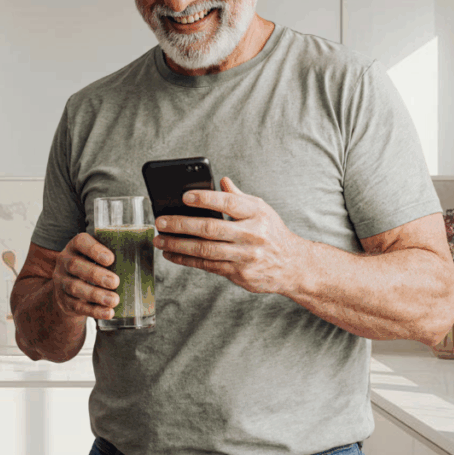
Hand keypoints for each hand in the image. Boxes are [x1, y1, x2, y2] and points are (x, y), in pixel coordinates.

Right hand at [52, 233, 120, 319]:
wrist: (70, 289)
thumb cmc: (93, 266)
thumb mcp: (98, 256)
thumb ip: (117, 253)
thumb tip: (147, 250)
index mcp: (75, 246)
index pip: (81, 242)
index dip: (94, 249)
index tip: (111, 259)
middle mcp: (65, 262)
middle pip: (75, 266)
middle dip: (96, 275)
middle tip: (115, 282)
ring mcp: (62, 282)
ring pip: (75, 287)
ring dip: (96, 295)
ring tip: (114, 300)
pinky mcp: (65, 301)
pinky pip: (78, 306)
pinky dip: (95, 311)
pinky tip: (109, 312)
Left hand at [153, 177, 311, 295]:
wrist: (293, 266)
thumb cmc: (273, 233)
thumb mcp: (262, 210)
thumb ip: (238, 197)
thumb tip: (221, 180)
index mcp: (257, 213)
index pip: (229, 203)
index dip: (206, 199)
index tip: (185, 196)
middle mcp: (252, 234)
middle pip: (211, 228)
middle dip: (182, 224)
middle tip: (162, 221)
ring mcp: (245, 256)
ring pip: (205, 250)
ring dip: (178, 245)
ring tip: (160, 239)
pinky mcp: (239, 273)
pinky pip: (207, 266)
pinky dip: (187, 260)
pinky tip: (172, 254)